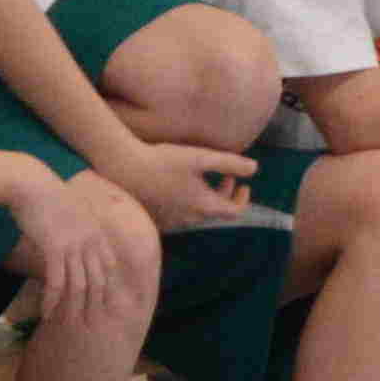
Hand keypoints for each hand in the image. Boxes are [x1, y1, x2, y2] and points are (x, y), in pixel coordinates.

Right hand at [24, 170, 157, 320]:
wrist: (30, 182)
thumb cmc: (44, 196)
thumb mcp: (69, 213)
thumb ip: (76, 229)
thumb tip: (71, 245)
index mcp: (96, 232)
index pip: (109, 267)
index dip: (106, 289)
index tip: (99, 306)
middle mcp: (90, 240)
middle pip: (98, 282)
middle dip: (92, 306)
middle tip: (85, 326)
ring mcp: (74, 245)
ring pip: (79, 286)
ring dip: (72, 309)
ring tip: (64, 325)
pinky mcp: (55, 248)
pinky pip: (57, 282)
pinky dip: (52, 300)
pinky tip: (46, 312)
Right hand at [109, 143, 266, 232]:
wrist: (125, 169)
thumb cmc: (164, 160)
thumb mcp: (201, 157)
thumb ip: (229, 163)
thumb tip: (254, 169)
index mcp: (204, 206)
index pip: (234, 212)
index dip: (243, 199)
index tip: (243, 185)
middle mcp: (190, 220)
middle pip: (216, 212)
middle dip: (226, 194)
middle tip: (227, 176)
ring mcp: (172, 223)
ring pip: (198, 215)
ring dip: (207, 198)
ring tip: (204, 179)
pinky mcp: (157, 221)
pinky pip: (180, 216)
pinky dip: (189, 204)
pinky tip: (181, 186)